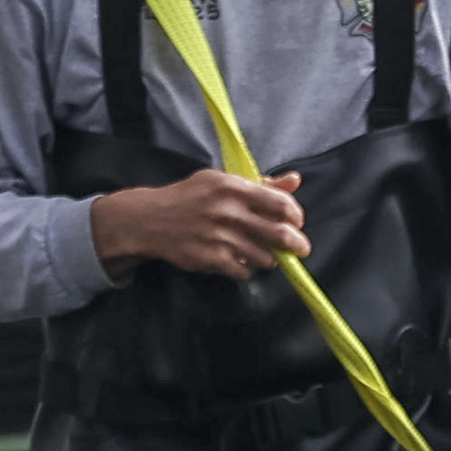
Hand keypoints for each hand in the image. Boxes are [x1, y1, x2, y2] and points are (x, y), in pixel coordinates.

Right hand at [89, 168, 308, 280]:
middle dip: (297, 245)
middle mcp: (228, 212)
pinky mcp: (211, 258)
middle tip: (300, 249)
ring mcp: (219, 237)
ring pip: (264, 257)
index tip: (297, 223)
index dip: (296, 216)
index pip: (281, 204)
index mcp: (234, 187)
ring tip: (262, 253)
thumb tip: (295, 180)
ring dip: (269, 258)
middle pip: (279, 234)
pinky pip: (244, 270)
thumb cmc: (191, 196)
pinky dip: (247, 269)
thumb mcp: (222, 181)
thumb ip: (261, 184)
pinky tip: (240, 260)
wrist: (150, 218)